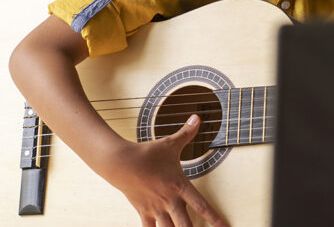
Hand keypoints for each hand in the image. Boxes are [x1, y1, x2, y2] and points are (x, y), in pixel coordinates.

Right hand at [101, 114, 228, 226]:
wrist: (121, 162)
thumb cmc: (146, 153)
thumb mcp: (170, 143)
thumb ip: (187, 133)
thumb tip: (197, 118)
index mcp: (179, 186)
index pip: (200, 205)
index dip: (213, 217)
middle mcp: (169, 201)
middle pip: (185, 225)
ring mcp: (156, 208)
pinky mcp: (143, 211)